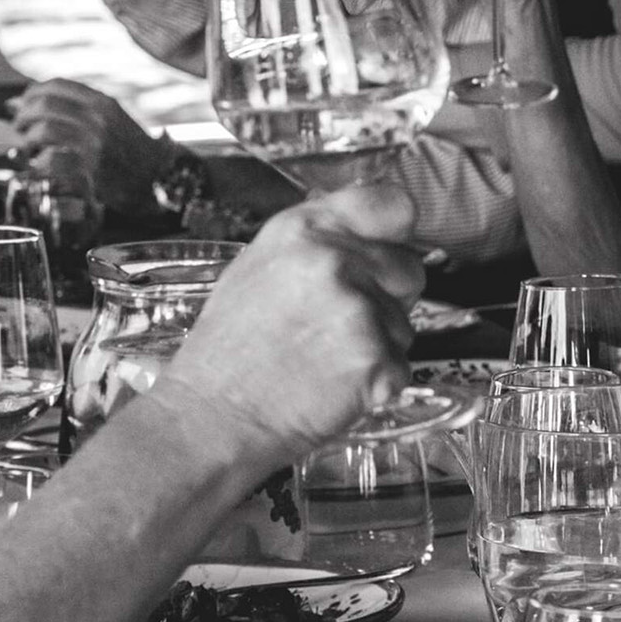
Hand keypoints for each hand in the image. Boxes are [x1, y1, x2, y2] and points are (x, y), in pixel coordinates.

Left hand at [7, 78, 167, 214]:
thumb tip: (33, 102)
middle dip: (23, 115)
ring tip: (28, 146)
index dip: (33, 93)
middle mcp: (98, 119)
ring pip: (44, 131)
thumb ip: (78, 109)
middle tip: (19, 125)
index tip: (24, 102)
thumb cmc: (132, 150)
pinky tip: (39, 166)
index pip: (56, 85)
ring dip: (28, 139)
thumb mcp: (112, 118)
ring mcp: (93, 145)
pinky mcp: (89, 171)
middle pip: (45, 105)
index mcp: (103, 103)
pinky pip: (51, 162)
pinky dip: (38, 164)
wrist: (159, 178)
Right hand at [157, 185, 423, 458]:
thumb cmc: (227, 350)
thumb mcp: (257, 265)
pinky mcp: (375, 361)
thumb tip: (365, 230)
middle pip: (410, 268)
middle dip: (388, 296)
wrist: (210, 416)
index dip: (396, 234)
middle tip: (338, 324)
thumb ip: (317, 241)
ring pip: (405, 324)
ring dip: (378, 344)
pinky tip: (332, 386)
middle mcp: (335, 261)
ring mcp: (358, 311)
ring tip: (323, 360)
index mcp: (304, 230)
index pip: (394, 205)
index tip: (389, 250)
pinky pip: (400, 367)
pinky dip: (376, 383)